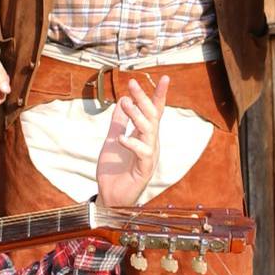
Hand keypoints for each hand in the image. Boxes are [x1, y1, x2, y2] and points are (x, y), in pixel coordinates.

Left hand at [94, 75, 169, 210]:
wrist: (110, 196)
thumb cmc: (114, 170)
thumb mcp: (112, 140)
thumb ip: (118, 123)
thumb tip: (123, 100)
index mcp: (145, 136)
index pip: (155, 112)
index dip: (159, 95)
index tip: (165, 78)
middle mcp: (151, 144)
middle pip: (152, 117)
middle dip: (144, 99)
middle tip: (133, 84)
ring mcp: (149, 156)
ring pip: (149, 131)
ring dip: (137, 116)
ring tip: (126, 104)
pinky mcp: (144, 170)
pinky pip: (143, 153)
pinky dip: (133, 144)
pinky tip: (121, 138)